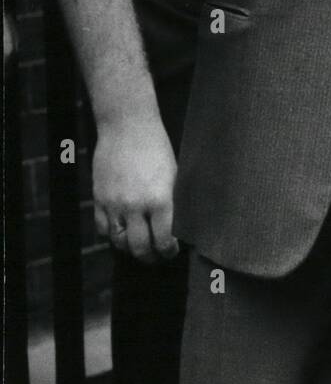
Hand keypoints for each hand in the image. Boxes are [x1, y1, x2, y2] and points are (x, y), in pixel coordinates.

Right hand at [92, 113, 178, 263]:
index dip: (169, 251)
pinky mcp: (99, 198)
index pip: (163, 241)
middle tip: (156, 256)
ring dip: (129, 248)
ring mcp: (114, 204)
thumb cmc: (157, 146)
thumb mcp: (174, 174)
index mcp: (159, 200)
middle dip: (150, 257)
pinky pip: (102, 228)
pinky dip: (111, 234)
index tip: (172, 251)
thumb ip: (173, 202)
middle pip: (140, 248)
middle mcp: (135, 206)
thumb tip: (178, 225)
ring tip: (139, 246)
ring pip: (119, 242)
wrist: (127, 126)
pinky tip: (122, 231)